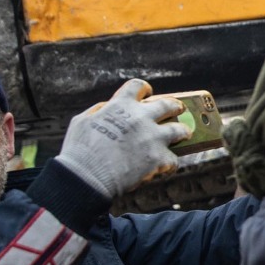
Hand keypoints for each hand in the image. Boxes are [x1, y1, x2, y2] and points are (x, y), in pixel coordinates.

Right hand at [55, 79, 189, 198]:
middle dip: (175, 106)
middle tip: (178, 109)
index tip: (148, 94)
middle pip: (168, 105)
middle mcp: (141, 118)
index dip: (144, 89)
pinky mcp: (158, 158)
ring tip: (185, 134)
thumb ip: (100, 111)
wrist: (86, 178)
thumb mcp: (82, 121)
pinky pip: (173, 160)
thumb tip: (109, 108)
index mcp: (121, 106)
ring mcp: (153, 138)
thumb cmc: (79, 152)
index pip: (137, 86)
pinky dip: (170, 164)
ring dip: (183, 131)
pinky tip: (167, 167)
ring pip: (180, 130)